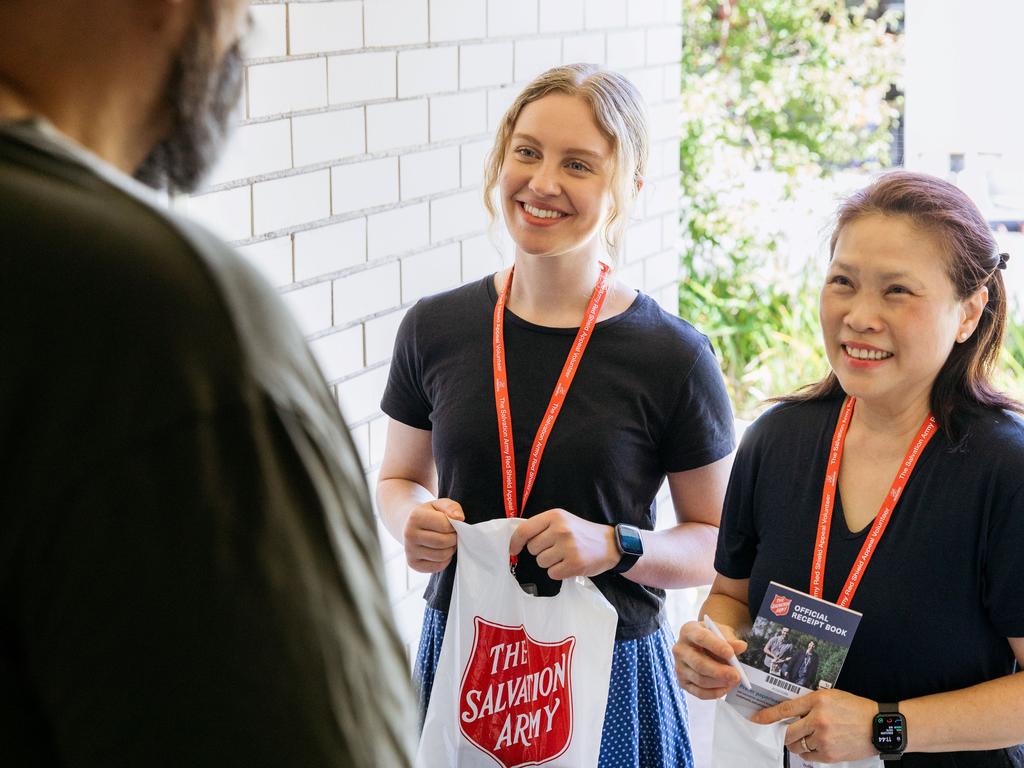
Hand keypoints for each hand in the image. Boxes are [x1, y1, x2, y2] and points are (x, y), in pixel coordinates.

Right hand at [403, 499, 463, 572]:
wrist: (410, 526)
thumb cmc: (429, 514)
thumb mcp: (439, 505)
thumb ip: (452, 507)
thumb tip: (460, 518)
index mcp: (415, 517)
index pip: (445, 526)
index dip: (454, 526)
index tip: (452, 524)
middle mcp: (409, 535)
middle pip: (443, 542)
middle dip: (454, 539)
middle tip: (453, 534)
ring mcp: (409, 551)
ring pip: (442, 556)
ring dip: (450, 549)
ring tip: (447, 542)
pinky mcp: (413, 564)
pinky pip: (438, 566)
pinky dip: (445, 560)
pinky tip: (441, 551)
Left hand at [507, 508, 617, 579]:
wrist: (610, 544)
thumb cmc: (582, 533)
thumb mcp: (563, 520)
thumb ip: (542, 527)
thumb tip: (517, 540)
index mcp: (555, 516)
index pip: (525, 530)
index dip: (515, 542)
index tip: (513, 550)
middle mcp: (560, 529)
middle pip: (532, 549)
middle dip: (541, 551)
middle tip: (556, 548)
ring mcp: (568, 547)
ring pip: (541, 562)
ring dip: (550, 563)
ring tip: (564, 556)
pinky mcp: (574, 564)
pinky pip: (552, 573)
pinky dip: (559, 572)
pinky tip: (569, 564)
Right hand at [673, 619, 747, 699]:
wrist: (704, 646)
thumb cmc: (713, 637)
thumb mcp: (722, 633)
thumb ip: (731, 640)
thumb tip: (742, 646)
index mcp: (688, 631)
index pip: (701, 638)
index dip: (716, 646)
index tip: (731, 653)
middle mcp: (680, 649)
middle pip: (699, 663)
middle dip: (719, 671)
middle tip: (736, 675)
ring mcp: (679, 667)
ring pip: (700, 679)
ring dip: (719, 683)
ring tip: (734, 681)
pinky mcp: (683, 682)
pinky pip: (699, 692)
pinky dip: (714, 692)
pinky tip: (726, 688)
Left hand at [750, 689, 877, 762]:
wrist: (879, 727)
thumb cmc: (855, 709)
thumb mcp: (831, 696)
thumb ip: (810, 703)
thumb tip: (790, 712)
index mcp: (817, 700)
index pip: (785, 709)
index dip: (768, 716)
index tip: (756, 719)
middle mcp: (818, 719)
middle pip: (788, 731)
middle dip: (784, 734)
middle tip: (787, 733)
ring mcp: (824, 739)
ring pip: (797, 745)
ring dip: (797, 743)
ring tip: (809, 738)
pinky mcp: (830, 755)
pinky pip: (808, 756)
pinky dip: (808, 752)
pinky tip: (817, 745)